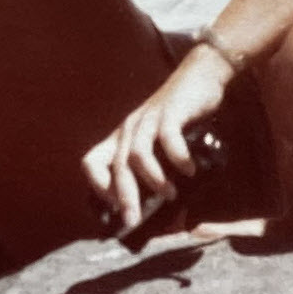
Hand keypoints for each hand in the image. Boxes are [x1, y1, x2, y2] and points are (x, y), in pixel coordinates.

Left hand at [83, 43, 234, 235]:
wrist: (201, 74)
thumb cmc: (181, 113)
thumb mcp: (158, 138)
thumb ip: (154, 163)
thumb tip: (156, 201)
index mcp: (122, 137)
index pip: (91, 161)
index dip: (98, 186)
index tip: (114, 207)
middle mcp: (130, 128)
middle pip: (117, 166)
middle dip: (124, 196)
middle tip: (134, 219)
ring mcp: (149, 119)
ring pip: (137, 155)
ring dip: (153, 179)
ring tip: (169, 194)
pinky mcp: (171, 112)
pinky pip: (168, 138)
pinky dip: (178, 158)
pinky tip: (189, 170)